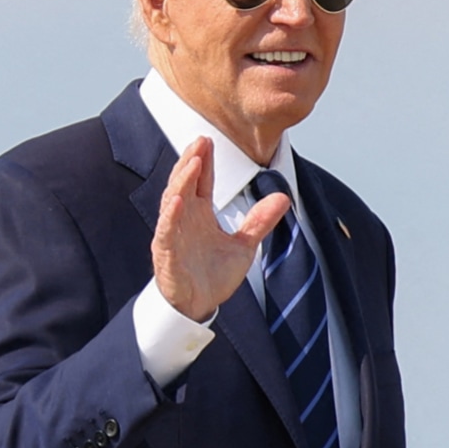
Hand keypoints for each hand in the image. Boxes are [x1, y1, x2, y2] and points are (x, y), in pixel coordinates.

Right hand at [152, 137, 290, 320]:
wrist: (196, 307)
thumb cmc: (211, 276)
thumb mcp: (243, 246)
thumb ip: (259, 221)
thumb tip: (282, 197)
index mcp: (198, 215)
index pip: (200, 182)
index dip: (205, 162)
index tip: (209, 140)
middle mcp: (183, 220)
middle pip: (184, 184)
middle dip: (191, 162)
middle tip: (201, 140)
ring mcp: (173, 236)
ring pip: (173, 202)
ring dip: (181, 181)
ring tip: (193, 161)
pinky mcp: (166, 255)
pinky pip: (167, 231)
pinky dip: (171, 215)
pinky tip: (179, 199)